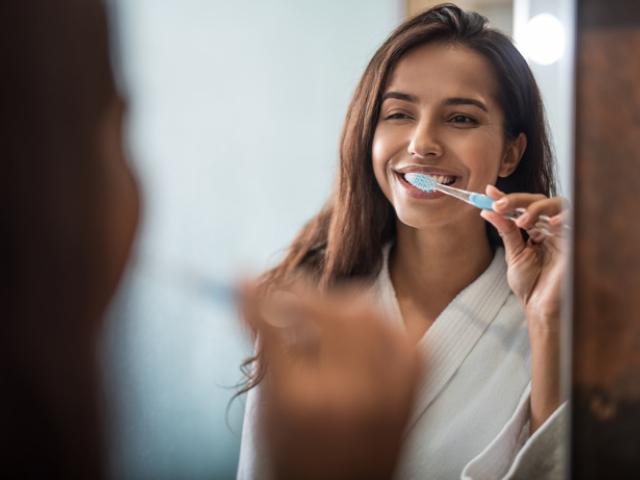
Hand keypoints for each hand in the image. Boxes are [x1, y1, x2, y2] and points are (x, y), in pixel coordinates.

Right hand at [241, 283, 422, 479]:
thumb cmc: (294, 457)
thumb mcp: (267, 411)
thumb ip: (265, 352)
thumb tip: (256, 298)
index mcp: (300, 403)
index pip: (274, 329)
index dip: (255, 298)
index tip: (242, 278)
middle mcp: (347, 394)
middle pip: (328, 313)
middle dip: (302, 295)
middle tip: (289, 298)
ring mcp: (387, 392)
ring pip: (368, 315)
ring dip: (340, 305)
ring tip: (323, 315)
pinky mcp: (411, 390)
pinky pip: (404, 334)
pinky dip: (382, 323)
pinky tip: (361, 329)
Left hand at [480, 185, 569, 328]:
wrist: (540, 307)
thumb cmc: (530, 284)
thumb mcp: (514, 254)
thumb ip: (505, 231)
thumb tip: (487, 211)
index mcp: (536, 229)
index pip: (524, 206)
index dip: (508, 197)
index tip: (488, 192)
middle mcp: (551, 228)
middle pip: (540, 200)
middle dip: (518, 200)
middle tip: (499, 205)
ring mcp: (564, 233)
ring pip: (558, 204)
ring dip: (537, 208)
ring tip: (521, 221)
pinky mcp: (575, 242)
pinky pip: (574, 222)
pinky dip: (562, 218)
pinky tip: (549, 224)